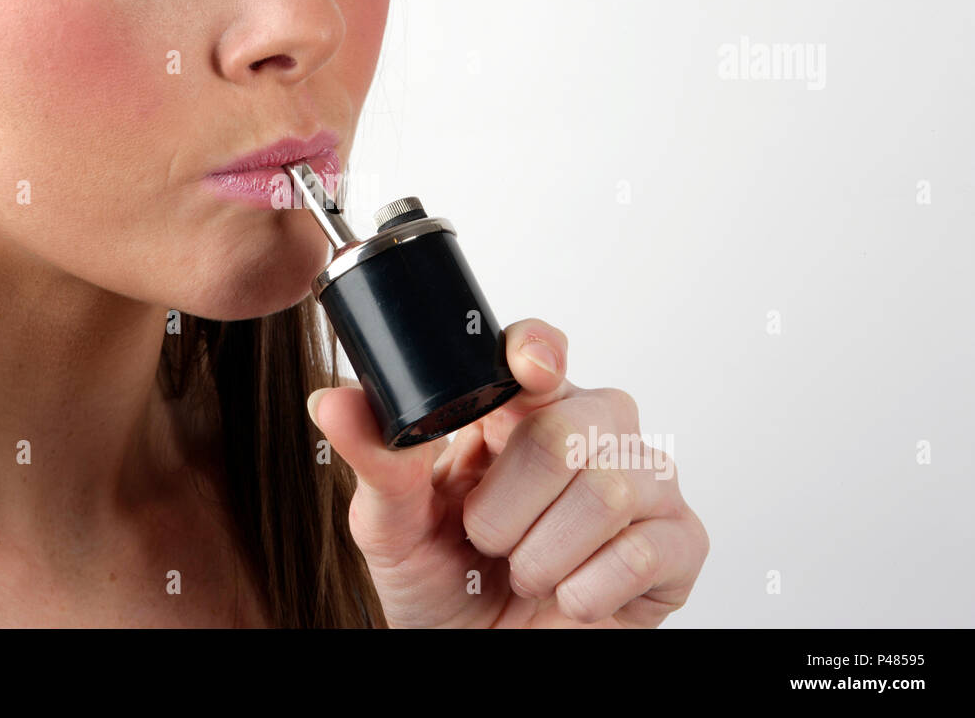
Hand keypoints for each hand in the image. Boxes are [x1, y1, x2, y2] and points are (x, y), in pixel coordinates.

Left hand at [308, 318, 708, 627]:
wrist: (479, 661)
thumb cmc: (445, 582)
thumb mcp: (392, 523)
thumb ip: (377, 459)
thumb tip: (330, 400)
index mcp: (519, 409)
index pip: (540, 350)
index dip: (538, 350)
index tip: (527, 369)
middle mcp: (589, 429)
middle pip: (567, 427)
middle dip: (508, 505)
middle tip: (486, 540)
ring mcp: (644, 482)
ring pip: (608, 488)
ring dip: (542, 552)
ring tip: (525, 571)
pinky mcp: (680, 543)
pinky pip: (645, 550)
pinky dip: (587, 588)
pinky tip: (569, 598)